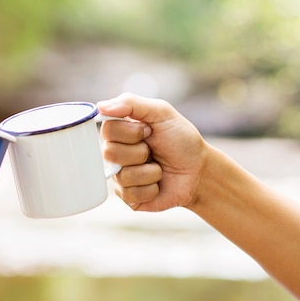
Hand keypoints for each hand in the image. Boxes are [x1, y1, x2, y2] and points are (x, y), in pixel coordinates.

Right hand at [98, 93, 206, 211]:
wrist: (199, 170)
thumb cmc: (180, 140)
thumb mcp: (161, 112)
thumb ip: (131, 103)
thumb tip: (100, 106)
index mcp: (119, 132)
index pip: (106, 130)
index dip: (130, 132)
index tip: (148, 131)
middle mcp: (115, 154)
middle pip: (110, 152)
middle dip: (140, 151)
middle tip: (153, 151)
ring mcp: (119, 177)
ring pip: (123, 175)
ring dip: (150, 171)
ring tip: (158, 168)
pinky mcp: (128, 197)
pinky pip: (130, 194)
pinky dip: (152, 188)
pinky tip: (158, 184)